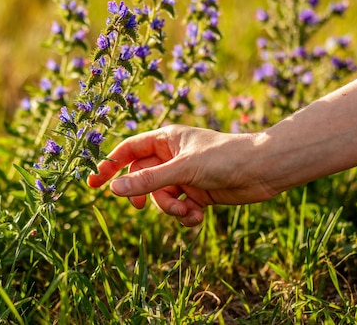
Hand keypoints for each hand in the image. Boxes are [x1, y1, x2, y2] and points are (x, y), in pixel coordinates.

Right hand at [88, 125, 275, 226]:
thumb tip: (114, 190)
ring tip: (187, 210)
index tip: (93, 182)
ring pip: (159, 197)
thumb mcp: (182, 170)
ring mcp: (184, 175)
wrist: (264, 170)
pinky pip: (178, 207)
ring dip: (170, 208)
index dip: (109, 165)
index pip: (128, 151)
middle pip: (141, 178)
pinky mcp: (196, 193)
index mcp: (165, 140)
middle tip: (138, 207)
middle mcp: (172, 156)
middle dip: (144, 194)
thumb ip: (147, 181)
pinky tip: (199, 217)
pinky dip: (185, 215)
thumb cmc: (225, 157)